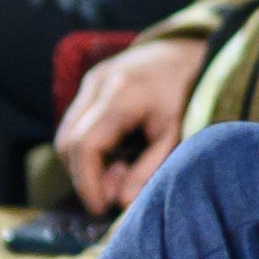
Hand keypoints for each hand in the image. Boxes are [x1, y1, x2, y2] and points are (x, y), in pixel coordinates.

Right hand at [56, 38, 204, 213]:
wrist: (191, 50)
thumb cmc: (189, 93)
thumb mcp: (176, 134)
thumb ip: (149, 169)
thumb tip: (122, 204)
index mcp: (121, 95)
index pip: (85, 146)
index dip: (87, 182)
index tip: (101, 208)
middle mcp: (98, 83)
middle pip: (68, 142)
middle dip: (84, 175)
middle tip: (112, 193)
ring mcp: (91, 79)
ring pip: (67, 133)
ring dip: (84, 161)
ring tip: (120, 171)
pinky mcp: (91, 81)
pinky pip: (76, 121)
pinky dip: (89, 144)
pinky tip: (117, 153)